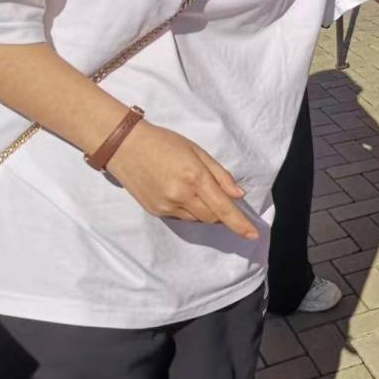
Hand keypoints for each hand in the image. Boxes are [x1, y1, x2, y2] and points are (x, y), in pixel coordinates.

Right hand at [106, 121, 257, 239]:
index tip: (253, 235)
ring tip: (193, 188)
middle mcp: (181, 196)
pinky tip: (179, 192)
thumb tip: (239, 195)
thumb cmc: (165, 143)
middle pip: (212, 218)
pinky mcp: (155, 212)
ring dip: (205, 211)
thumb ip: (220, 175)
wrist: (125, 147)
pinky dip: (189, 210)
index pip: (223, 208)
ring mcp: (166, 206)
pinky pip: (181, 218)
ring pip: (197, 219)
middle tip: (217, 194)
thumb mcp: (197, 151)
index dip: (240, 224)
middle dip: (221, 212)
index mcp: (195, 177)